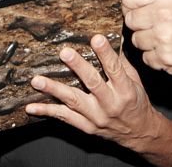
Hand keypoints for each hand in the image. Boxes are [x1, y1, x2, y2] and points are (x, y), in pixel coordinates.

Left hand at [24, 34, 164, 152]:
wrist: (139, 133)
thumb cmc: (136, 102)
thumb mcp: (135, 81)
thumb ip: (121, 62)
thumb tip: (111, 38)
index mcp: (125, 90)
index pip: (114, 68)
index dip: (105, 53)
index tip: (96, 38)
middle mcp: (111, 104)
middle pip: (92, 83)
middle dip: (78, 67)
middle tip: (65, 53)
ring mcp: (97, 117)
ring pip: (73, 101)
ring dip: (54, 90)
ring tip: (37, 81)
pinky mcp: (86, 126)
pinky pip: (64, 117)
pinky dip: (47, 111)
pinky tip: (31, 107)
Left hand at [122, 0, 171, 73]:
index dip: (131, 5)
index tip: (138, 10)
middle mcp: (162, 14)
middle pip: (129, 20)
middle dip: (140, 24)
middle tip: (155, 25)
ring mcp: (163, 37)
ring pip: (136, 40)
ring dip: (147, 41)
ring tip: (164, 37)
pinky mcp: (166, 57)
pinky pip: (146, 58)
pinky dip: (155, 56)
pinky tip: (168, 49)